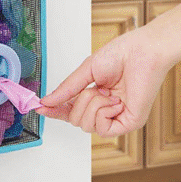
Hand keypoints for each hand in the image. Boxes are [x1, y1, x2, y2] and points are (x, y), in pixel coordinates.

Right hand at [36, 26, 172, 136]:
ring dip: (92, 105)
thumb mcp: (85, 71)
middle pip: (76, 120)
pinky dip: (103, 113)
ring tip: (106, 92)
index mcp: (94, 94)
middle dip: (79, 103)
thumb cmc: (119, 55)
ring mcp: (116, 117)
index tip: (40, 107)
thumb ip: (67, 89)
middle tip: (92, 89)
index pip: (71, 109)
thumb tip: (47, 101)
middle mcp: (104, 108)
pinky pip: (103, 130)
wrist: (141, 52)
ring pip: (86, 126)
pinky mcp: (129, 123)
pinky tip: (115, 101)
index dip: (55, 110)